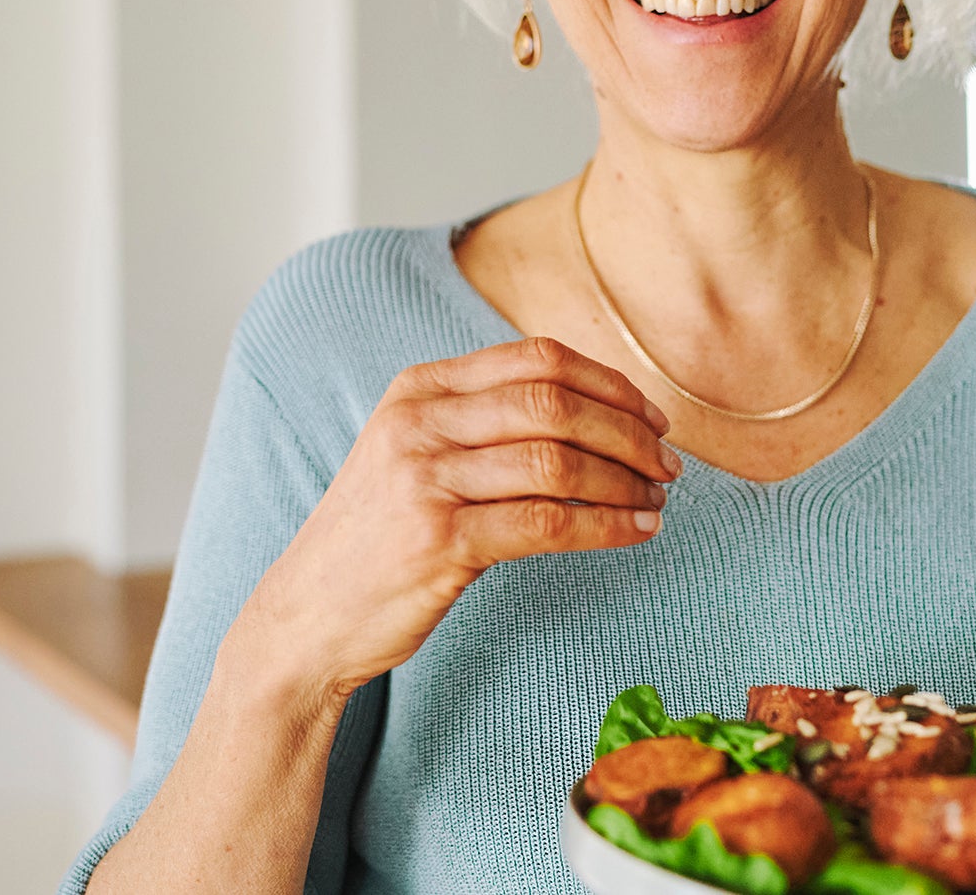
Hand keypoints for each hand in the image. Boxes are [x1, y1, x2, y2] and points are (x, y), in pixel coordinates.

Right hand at [226, 337, 679, 699]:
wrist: (307, 616)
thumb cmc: (380, 537)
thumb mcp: (415, 453)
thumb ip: (484, 421)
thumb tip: (595, 409)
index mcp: (419, 389)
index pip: (537, 358)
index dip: (609, 383)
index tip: (652, 416)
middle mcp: (420, 423)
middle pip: (556, 403)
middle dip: (628, 432)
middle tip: (668, 463)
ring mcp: (426, 480)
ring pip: (559, 461)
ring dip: (625, 480)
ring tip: (658, 500)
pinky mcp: (440, 541)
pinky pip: (549, 523)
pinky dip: (607, 526)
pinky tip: (636, 533)